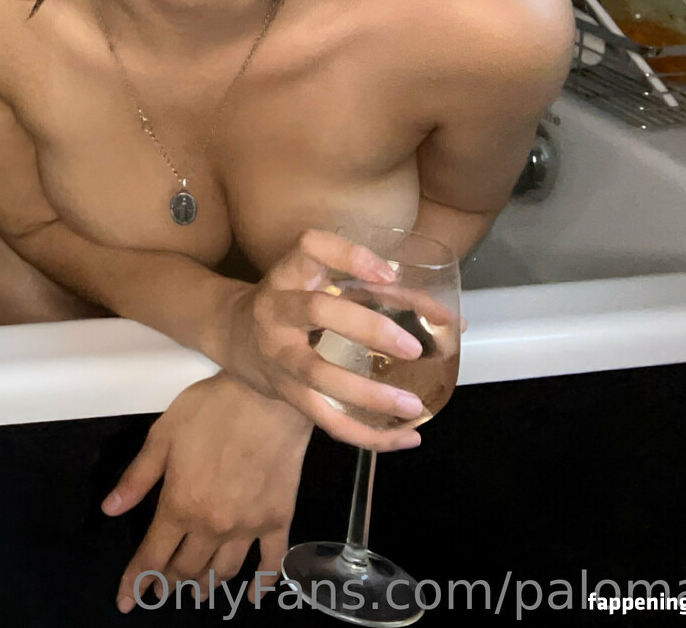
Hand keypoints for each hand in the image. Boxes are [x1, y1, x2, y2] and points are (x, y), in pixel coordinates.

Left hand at [104, 373, 310, 612]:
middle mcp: (213, 526)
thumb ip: (137, 478)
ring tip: (195, 591)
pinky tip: (253, 595)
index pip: (152, 554)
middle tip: (160, 588)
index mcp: (180, 505)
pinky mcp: (278, 521)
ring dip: (205, 585)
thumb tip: (110, 509)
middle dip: (168, 582)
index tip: (126, 601)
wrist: (267, 398)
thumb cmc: (210, 410)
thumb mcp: (162, 436)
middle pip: (186, 567)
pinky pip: (270, 563)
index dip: (137, 579)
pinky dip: (261, 584)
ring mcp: (248, 528)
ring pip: (222, 571)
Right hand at [223, 228, 430, 451]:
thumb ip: (381, 295)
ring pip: (318, 374)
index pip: (310, 247)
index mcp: (289, 273)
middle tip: (413, 348)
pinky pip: (325, 420)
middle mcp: (277, 308)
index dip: (350, 256)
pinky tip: (406, 439)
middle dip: (368, 328)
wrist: (232, 334)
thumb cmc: (293, 304)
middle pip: (317, 310)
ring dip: (368, 394)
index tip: (389, 275)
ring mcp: (277, 353)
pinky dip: (367, 435)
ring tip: (412, 406)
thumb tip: (454, 323)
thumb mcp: (320, 284)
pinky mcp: (285, 392)